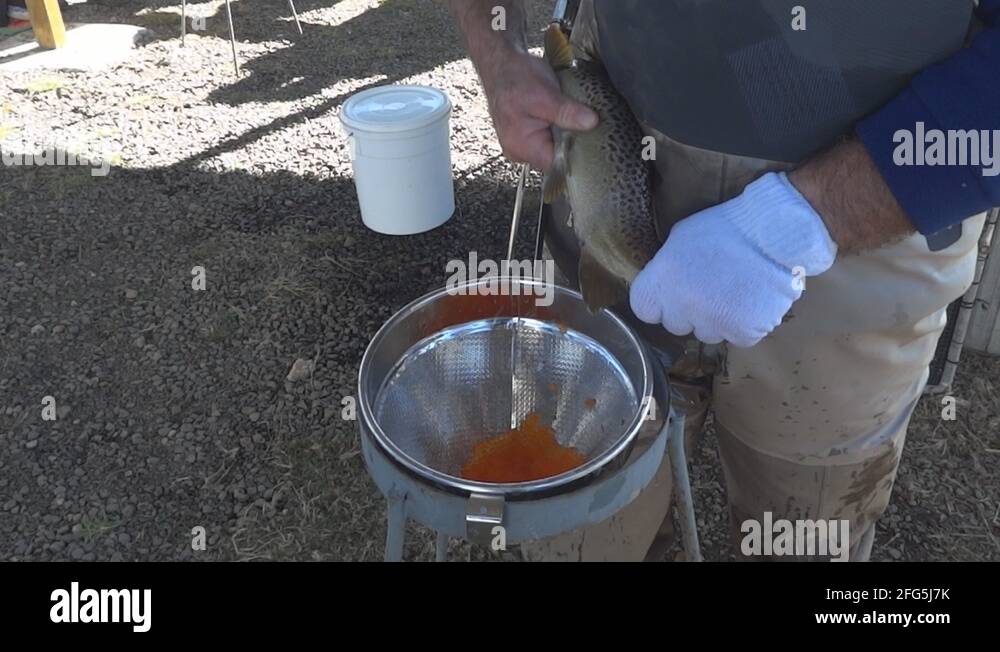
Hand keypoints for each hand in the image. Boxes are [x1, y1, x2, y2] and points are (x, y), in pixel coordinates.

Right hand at [479, 51, 597, 170]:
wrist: (500, 63)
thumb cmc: (514, 76)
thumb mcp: (545, 93)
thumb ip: (567, 112)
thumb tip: (590, 123)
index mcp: (522, 146)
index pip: (557, 165)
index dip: (576, 153)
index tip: (591, 137)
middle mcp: (520, 151)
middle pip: (556, 159)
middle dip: (572, 142)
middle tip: (582, 121)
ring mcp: (523, 145)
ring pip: (554, 148)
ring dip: (566, 134)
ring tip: (568, 115)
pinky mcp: (528, 136)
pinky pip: (549, 139)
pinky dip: (558, 129)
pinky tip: (560, 116)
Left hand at [629, 172, 838, 346]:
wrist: (775, 231)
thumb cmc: (726, 228)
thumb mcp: (681, 238)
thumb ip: (666, 268)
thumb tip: (664, 285)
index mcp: (662, 282)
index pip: (645, 309)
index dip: (660, 302)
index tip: (674, 292)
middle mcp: (682, 307)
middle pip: (676, 325)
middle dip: (689, 312)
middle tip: (711, 288)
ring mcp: (713, 323)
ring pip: (708, 333)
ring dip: (718, 319)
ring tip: (736, 291)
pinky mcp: (743, 333)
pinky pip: (738, 337)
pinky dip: (746, 324)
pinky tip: (753, 300)